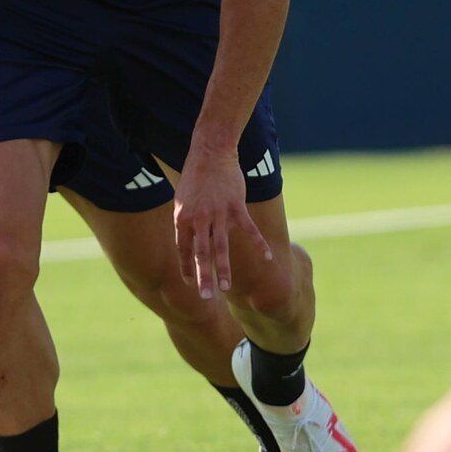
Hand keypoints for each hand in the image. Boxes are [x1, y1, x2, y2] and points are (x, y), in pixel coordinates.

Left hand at [171, 141, 271, 298]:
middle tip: (206, 297)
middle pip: (201, 253)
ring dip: (224, 269)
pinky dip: (259, 244)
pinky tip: (267, 258)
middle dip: (203, 277)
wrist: (210, 154)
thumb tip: (188, 244)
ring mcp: (218, 213)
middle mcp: (199, 218)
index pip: (184, 249)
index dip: (187, 267)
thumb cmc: (195, 179)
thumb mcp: (182, 201)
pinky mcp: (236, 207)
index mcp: (183, 218)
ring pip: (221, 246)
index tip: (191, 284)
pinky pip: (248, 230)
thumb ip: (187, 223)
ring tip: (226, 288)